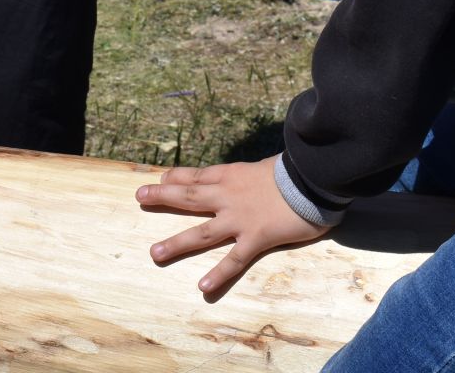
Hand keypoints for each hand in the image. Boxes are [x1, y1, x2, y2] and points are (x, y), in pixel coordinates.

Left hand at [136, 157, 328, 300]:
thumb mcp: (269, 167)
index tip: (161, 178)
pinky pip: (234, 259)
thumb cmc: (298, 171)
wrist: (314, 177)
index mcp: (233, 175)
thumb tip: (252, 178)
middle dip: (162, 197)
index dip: (178, 176)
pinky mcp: (256, 238)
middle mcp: (229, 196)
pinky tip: (203, 287)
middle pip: (189, 196)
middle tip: (139, 196)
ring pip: (202, 232)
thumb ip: (255, 176)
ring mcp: (240, 219)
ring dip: (177, 243)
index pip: (199, 175)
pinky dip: (219, 274)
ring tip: (155, 254)